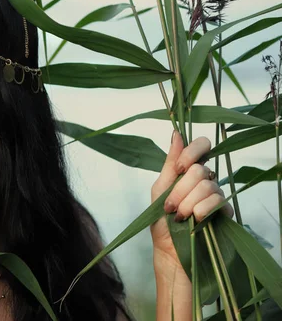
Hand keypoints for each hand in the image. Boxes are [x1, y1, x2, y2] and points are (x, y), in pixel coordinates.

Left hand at [150, 130, 233, 268]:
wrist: (169, 251)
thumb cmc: (161, 222)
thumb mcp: (159, 189)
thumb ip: (169, 163)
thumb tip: (176, 133)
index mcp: (188, 172)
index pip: (201, 146)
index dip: (191, 153)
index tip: (178, 169)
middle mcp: (205, 180)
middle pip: (200, 170)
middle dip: (180, 190)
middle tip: (170, 206)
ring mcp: (216, 196)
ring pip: (208, 186)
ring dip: (187, 203)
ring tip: (179, 217)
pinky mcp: (225, 212)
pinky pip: (217, 201)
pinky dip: (201, 211)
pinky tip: (193, 221)